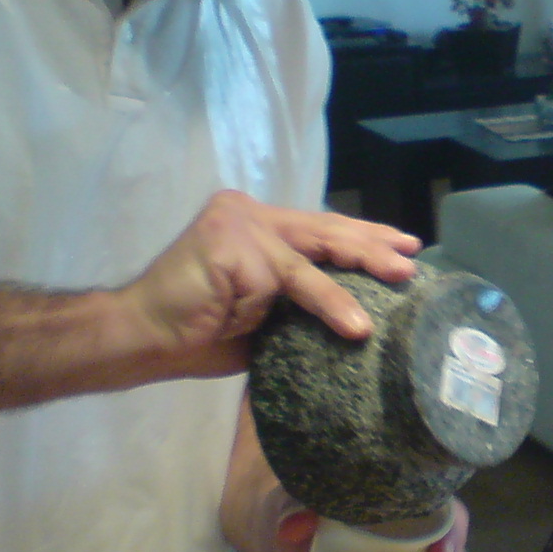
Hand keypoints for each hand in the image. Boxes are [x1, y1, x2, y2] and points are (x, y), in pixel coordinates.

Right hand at [115, 192, 419, 377]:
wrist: (141, 337)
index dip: (362, 238)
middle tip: (411, 260)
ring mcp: (240, 222)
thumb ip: (296, 301)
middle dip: (372, 246)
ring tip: (394, 289)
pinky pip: (290, 277)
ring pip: (312, 253)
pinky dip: (324, 303)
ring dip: (357, 274)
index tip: (403, 246)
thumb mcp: (263, 315)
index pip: (318, 229)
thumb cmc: (197, 333)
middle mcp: (249, 214)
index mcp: (255, 227)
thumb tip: (356, 313)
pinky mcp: (234, 241)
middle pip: (323, 230)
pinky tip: (350, 325)